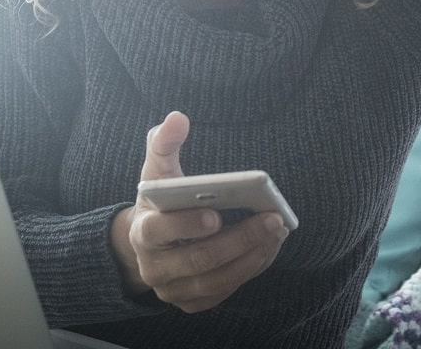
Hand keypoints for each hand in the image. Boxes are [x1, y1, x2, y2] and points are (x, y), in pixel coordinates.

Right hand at [111, 112, 289, 312]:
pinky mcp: (192, 302)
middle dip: (238, 240)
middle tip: (271, 219)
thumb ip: (164, 143)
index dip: (185, 225)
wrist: (150, 244)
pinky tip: (271, 246)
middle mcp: (154, 268)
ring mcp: (172, 290)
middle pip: (197, 260)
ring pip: (216, 280)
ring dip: (251, 256)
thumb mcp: (157, 171)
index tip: (215, 214)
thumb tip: (177, 118)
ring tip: (278, 230)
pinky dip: (251, 269)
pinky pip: (225, 291)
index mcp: (142, 232)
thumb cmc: (160, 201)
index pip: (157, 232)